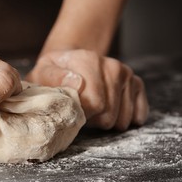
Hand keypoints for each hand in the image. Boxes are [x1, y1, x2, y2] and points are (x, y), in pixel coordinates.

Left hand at [26, 49, 148, 130]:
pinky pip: (139, 112)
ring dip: (107, 121)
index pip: (95, 104)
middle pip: (109, 115)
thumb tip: (77, 83)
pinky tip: (112, 113)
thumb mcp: (42, 73)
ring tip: (93, 110)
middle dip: (94, 121)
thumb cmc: (54, 74)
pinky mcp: (135, 83)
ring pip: (124, 118)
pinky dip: (126, 119)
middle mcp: (112, 66)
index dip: (82, 115)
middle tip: (82, 112)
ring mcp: (126, 74)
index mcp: (89, 61)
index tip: (72, 111)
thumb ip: (52, 78)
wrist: (71, 62)